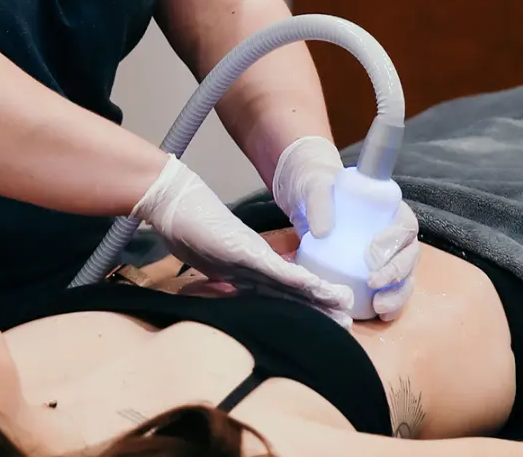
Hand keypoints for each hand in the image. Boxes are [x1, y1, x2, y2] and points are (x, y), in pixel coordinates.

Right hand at [132, 155, 354, 324]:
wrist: (174, 201)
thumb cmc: (188, 227)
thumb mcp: (206, 261)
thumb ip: (219, 277)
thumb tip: (224, 291)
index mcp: (246, 268)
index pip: (279, 292)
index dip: (304, 306)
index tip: (326, 318)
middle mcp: (253, 263)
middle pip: (291, 289)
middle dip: (319, 305)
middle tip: (348, 320)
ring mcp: (248, 254)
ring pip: (288, 279)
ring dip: (316, 294)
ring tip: (343, 304)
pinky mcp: (241, 248)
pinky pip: (270, 268)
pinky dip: (292, 279)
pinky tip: (312, 286)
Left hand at [273, 136, 420, 320]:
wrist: (305, 202)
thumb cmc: (317, 190)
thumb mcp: (314, 188)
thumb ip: (319, 202)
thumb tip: (323, 232)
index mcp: (388, 210)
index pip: (404, 226)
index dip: (394, 242)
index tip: (372, 255)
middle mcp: (393, 234)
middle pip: (408, 256)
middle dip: (397, 274)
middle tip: (374, 284)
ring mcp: (386, 256)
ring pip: (404, 277)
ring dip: (397, 294)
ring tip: (380, 307)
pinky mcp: (373, 272)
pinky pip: (389, 290)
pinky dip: (390, 304)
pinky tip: (381, 314)